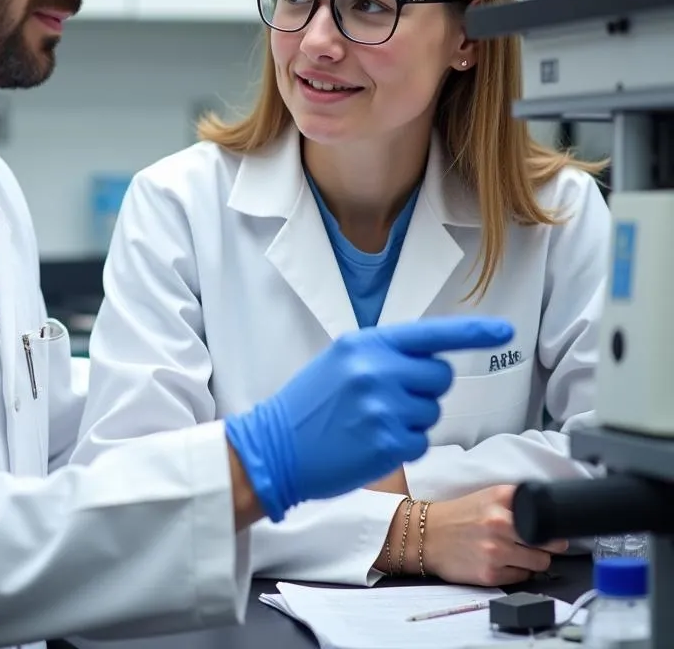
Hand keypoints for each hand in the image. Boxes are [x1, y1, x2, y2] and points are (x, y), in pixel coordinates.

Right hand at [224, 317, 512, 521]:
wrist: (274, 448)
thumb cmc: (309, 405)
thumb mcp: (339, 361)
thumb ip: (381, 355)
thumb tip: (430, 359)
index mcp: (365, 344)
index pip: (430, 334)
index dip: (473, 333)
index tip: (504, 331)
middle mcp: (376, 370)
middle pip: (439, 376)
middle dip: (425, 389)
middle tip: (390, 400)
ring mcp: (383, 408)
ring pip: (431, 411)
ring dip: (411, 419)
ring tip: (371, 423)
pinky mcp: (388, 444)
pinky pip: (421, 441)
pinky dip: (403, 445)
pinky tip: (371, 443)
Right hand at [422, 485, 567, 585]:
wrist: (425, 535)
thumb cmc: (457, 517)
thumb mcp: (487, 496)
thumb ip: (516, 500)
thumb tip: (550, 515)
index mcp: (500, 499)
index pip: (545, 516)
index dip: (552, 526)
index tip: (554, 530)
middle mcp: (498, 523)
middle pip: (549, 543)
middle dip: (546, 546)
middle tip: (535, 543)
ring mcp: (495, 550)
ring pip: (540, 563)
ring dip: (534, 560)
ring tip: (516, 553)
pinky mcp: (490, 574)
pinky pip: (522, 577)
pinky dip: (517, 572)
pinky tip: (501, 562)